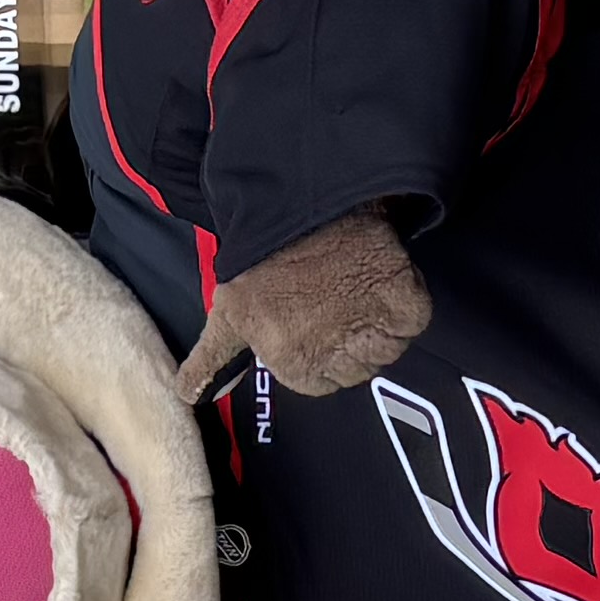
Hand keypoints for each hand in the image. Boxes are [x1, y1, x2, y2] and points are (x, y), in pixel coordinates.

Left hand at [169, 209, 432, 405]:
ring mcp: (377, 336)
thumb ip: (214, 359)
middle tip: (331, 295)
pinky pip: (411, 321)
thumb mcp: (229, 309)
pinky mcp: (407, 309)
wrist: (302, 205)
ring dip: (375, 321)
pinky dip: (402, 301)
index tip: (310, 314)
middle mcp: (338, 362)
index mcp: (296, 369)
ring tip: (351, 283)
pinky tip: (377, 277)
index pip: (321, 379)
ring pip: (386, 348)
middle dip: (347, 337)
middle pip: (356, 367)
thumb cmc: (262, 260)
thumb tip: (188, 395)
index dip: (318, 346)